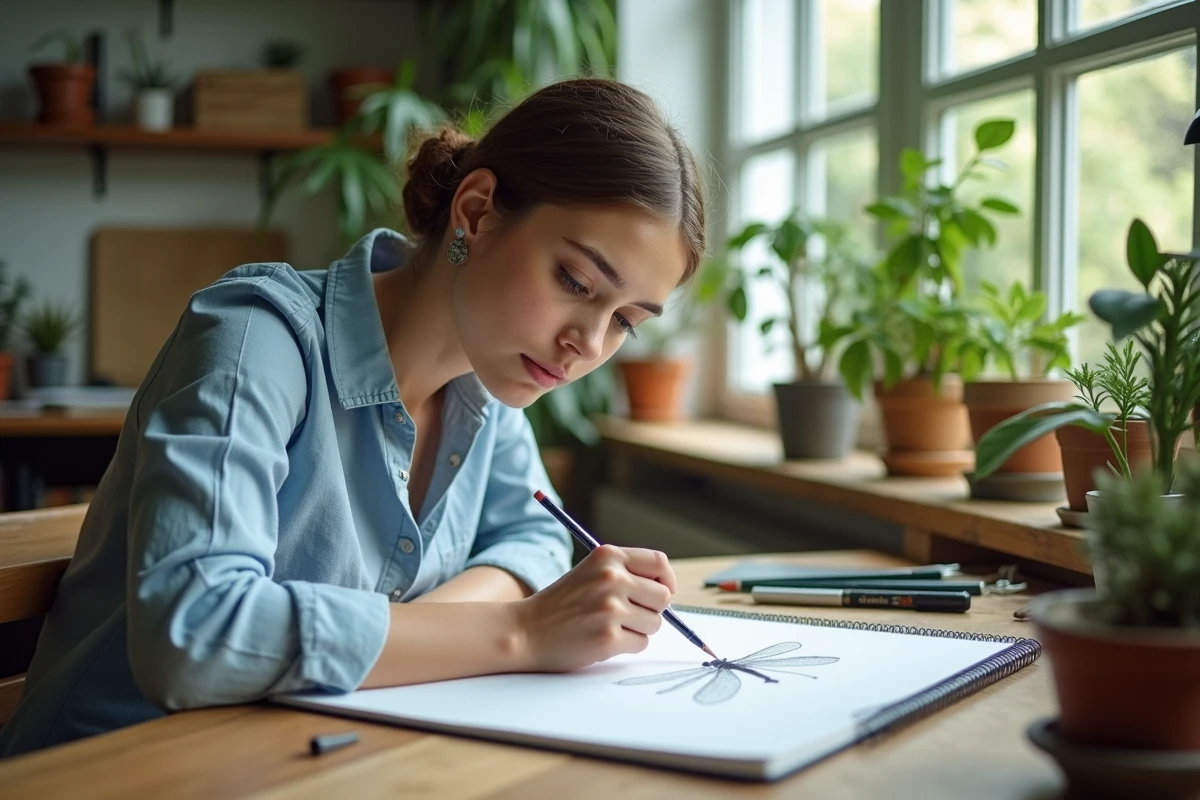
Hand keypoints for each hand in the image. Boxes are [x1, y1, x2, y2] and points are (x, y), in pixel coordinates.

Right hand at [513, 544, 677, 672]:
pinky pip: (641, 643)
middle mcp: (611, 578)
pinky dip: (627, 646)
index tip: (660, 592)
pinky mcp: (608, 638)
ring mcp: (610, 608)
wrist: (525, 631)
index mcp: (608, 556)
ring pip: (654, 623)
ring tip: (610, 627)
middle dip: (652, 610)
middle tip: (628, 615)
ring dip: (638, 629)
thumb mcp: (590, 572)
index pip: (659, 563)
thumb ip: (625, 573)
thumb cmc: (561, 604)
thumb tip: (667, 590)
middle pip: (663, 597)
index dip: (666, 580)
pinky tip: (603, 640)